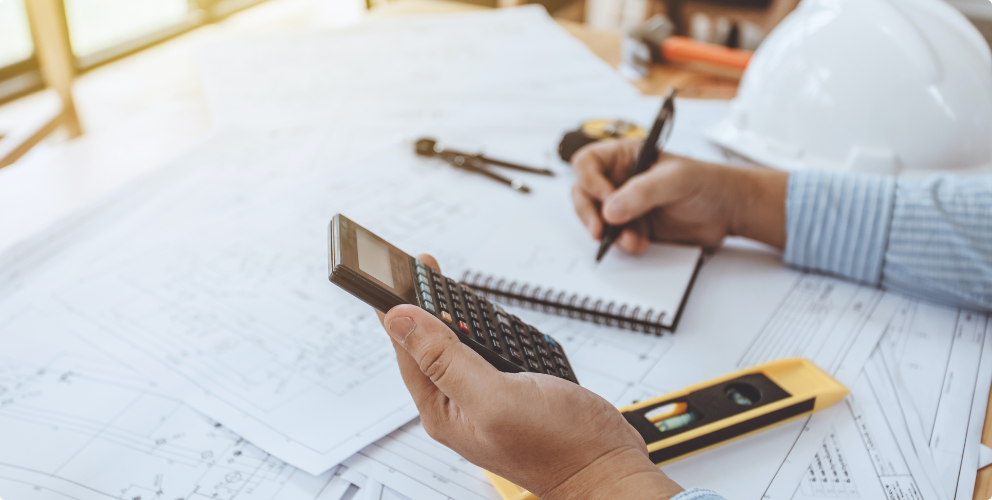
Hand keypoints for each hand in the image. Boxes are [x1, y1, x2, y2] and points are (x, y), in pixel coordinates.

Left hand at [377, 255, 682, 499]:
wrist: (607, 467)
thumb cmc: (558, 446)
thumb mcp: (494, 397)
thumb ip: (445, 359)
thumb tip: (400, 319)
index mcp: (443, 410)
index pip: (406, 349)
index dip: (399, 307)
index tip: (397, 270)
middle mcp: (459, 406)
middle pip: (427, 346)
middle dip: (424, 306)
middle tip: (424, 268)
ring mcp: (485, 400)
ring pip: (457, 348)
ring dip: (452, 317)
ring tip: (445, 287)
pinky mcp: (511, 393)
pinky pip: (484, 356)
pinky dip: (482, 332)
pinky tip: (485, 320)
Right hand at [571, 139, 788, 251]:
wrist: (729, 211)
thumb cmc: (707, 182)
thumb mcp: (675, 180)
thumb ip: (642, 192)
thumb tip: (611, 209)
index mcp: (625, 156)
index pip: (587, 163)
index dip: (590, 181)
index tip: (605, 198)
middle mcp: (620, 180)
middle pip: (583, 194)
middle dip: (590, 213)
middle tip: (601, 229)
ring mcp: (625, 205)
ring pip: (596, 220)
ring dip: (610, 234)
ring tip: (633, 240)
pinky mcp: (633, 227)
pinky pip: (614, 238)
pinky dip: (623, 244)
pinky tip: (640, 244)